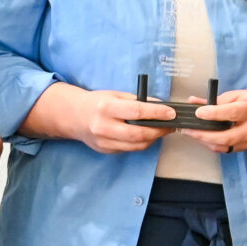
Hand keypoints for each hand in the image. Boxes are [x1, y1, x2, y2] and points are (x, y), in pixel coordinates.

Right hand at [29, 83, 175, 153]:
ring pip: (136, 145)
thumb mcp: (115, 95)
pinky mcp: (106, 150)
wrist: (75, 117)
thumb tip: (161, 106)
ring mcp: (104, 141)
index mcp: (107, 107)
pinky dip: (141, 143)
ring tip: (162, 131)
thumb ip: (137, 101)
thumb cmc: (98, 103)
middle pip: (138, 134)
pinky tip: (147, 136)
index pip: (137, 112)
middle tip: (170, 126)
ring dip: (153, 139)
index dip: (157, 113)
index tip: (171, 113)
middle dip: (159, 131)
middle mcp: (104, 126)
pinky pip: (129, 149)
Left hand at [187, 89, 246, 152]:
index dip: (212, 114)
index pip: (230, 113)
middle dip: (204, 135)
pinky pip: (227, 150)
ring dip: (206, 141)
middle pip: (226, 137)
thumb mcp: (237, 95)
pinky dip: (213, 145)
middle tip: (188, 130)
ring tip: (193, 134)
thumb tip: (194, 102)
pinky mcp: (246, 147)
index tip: (198, 113)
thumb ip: (215, 100)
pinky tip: (204, 139)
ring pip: (225, 146)